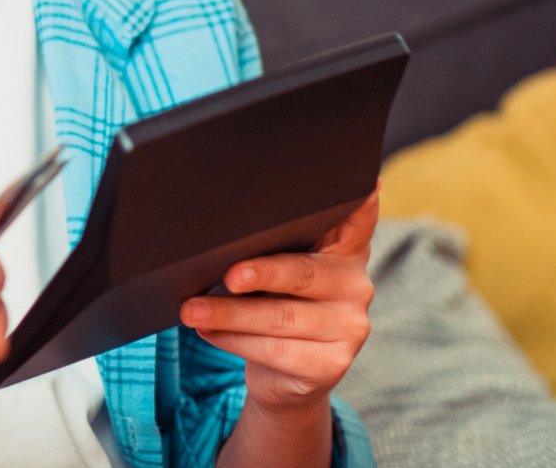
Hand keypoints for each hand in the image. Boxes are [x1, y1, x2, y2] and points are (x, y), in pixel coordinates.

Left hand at [179, 188, 377, 414]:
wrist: (284, 374)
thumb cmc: (273, 302)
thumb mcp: (277, 266)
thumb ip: (269, 244)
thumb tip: (215, 229)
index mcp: (343, 249)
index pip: (357, 218)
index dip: (361, 201)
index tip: (364, 181)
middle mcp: (355, 284)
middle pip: (303, 273)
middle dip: (262, 273)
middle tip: (228, 276)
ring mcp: (349, 327)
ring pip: (281, 317)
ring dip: (229, 313)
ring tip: (191, 310)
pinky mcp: (332, 364)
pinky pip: (276, 350)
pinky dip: (233, 340)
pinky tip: (208, 331)